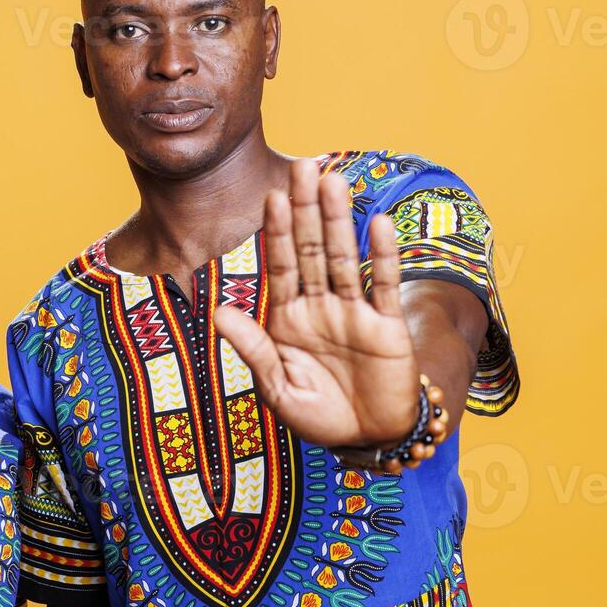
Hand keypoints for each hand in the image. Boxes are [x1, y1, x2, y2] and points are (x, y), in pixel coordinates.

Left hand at [213, 160, 429, 473]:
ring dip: (340, 220)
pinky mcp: (387, 327)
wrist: (367, 440)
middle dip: (307, 209)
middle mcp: (321, 306)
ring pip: (345, 257)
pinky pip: (384, 286)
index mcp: (289, 318)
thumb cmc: (318, 416)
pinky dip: (383, 256)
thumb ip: (253, 349)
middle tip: (304, 166)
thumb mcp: (276, 388)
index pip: (282, 264)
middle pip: (313, 249)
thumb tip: (219, 312)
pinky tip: (378, 223)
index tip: (272, 195)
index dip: (278, 231)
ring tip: (334, 181)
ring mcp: (355, 312)